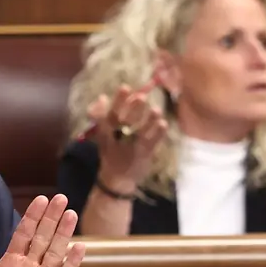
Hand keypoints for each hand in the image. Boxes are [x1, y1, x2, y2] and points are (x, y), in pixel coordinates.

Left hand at [0, 196, 86, 266]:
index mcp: (11, 264)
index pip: (23, 234)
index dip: (32, 217)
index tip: (40, 198)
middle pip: (42, 238)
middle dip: (51, 218)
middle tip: (61, 198)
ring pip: (55, 253)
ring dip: (64, 234)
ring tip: (71, 215)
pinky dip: (72, 263)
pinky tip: (80, 248)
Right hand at [83, 76, 168, 193]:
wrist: (117, 180)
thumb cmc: (110, 153)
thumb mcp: (102, 136)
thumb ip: (101, 116)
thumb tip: (101, 97)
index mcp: (106, 132)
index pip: (110, 113)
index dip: (118, 101)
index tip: (125, 87)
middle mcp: (118, 139)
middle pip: (126, 121)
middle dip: (134, 108)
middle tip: (142, 96)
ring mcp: (132, 148)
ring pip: (141, 131)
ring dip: (149, 120)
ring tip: (156, 110)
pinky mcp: (145, 155)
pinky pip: (153, 142)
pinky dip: (158, 133)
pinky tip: (164, 123)